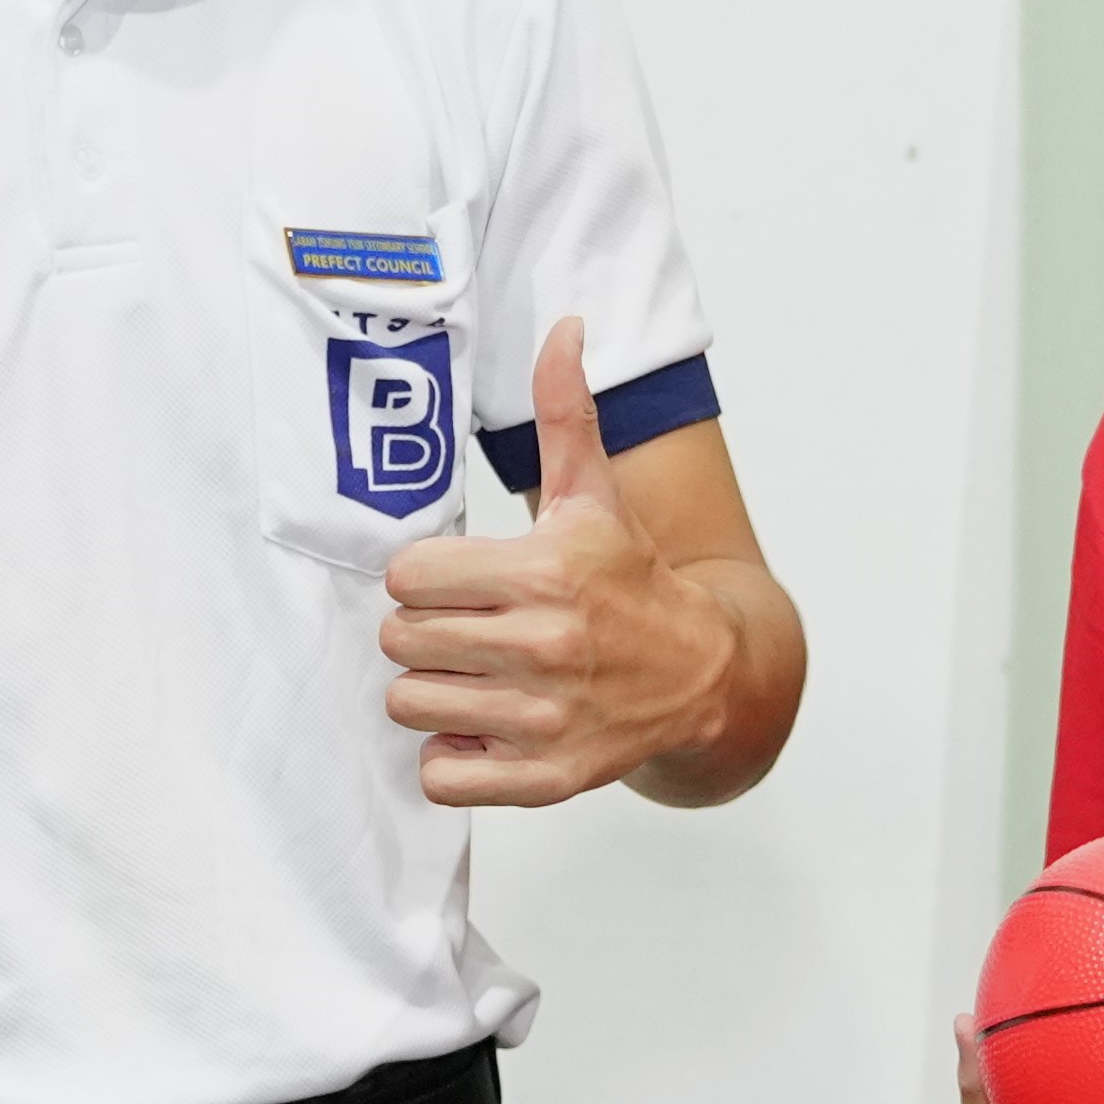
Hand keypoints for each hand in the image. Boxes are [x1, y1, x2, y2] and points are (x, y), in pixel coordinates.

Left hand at [378, 320, 738, 809]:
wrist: (703, 675)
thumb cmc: (631, 580)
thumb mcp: (596, 496)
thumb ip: (566, 413)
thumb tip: (563, 327)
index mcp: (545, 572)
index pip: (408, 576)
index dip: (424, 576)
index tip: (456, 580)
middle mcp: (543, 646)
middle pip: (401, 640)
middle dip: (424, 631)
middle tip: (467, 627)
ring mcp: (543, 718)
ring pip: (408, 703)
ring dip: (431, 691)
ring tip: (475, 675)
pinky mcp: (543, 777)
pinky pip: (440, 775)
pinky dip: (452, 755)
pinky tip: (484, 726)